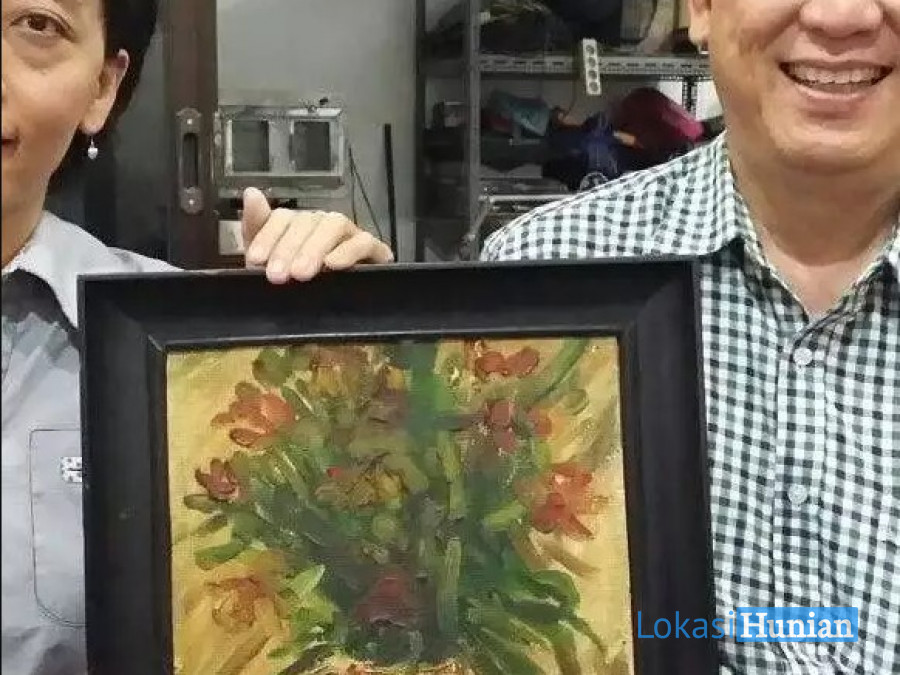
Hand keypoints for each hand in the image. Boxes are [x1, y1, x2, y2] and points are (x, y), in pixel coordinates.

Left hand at [241, 187, 393, 283]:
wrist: (324, 324)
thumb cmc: (296, 291)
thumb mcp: (267, 265)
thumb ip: (257, 229)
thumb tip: (252, 193)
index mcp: (298, 227)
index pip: (283, 217)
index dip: (268, 236)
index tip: (255, 260)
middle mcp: (324, 226)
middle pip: (308, 221)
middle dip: (288, 248)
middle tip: (277, 276)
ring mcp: (350, 236)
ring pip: (335, 224)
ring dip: (315, 247)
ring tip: (301, 274)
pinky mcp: (374, 252)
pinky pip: (365, 242)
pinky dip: (349, 250)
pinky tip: (333, 265)